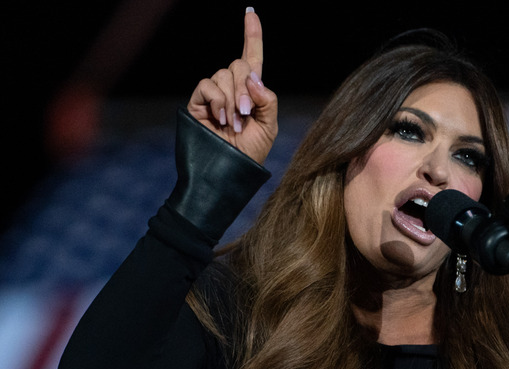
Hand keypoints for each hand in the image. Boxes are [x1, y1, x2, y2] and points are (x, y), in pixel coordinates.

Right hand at [186, 8, 277, 163]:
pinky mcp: (197, 103)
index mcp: (252, 92)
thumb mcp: (269, 126)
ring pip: (223, 74)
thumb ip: (267, 98)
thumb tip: (252, 75)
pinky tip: (220, 118)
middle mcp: (232, 89)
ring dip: (233, 99)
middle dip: (246, 88)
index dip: (252, 36)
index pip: (252, 58)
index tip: (251, 14)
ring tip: (234, 124)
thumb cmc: (251, 154)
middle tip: (247, 113)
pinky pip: (207, 85)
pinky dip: (217, 100)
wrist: (228, 172)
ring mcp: (213, 95)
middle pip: (238, 64)